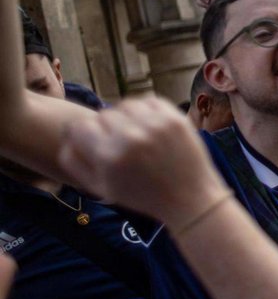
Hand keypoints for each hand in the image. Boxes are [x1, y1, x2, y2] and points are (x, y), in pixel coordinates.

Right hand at [55, 98, 230, 226]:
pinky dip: (146, 110)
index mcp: (109, 156)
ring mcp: (155, 125)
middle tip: (121, 145)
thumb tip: (66, 137)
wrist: (189, 198)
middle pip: (103, 115)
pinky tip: (149, 127)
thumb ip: (75, 163)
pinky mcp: (175, 118)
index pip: (81, 126)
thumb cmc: (143, 196)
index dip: (85, 135)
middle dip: (108, 128)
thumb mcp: (102, 189)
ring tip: (135, 134)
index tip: (95, 142)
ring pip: (125, 105)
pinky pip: (148, 101)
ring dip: (126, 117)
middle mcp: (130, 137)